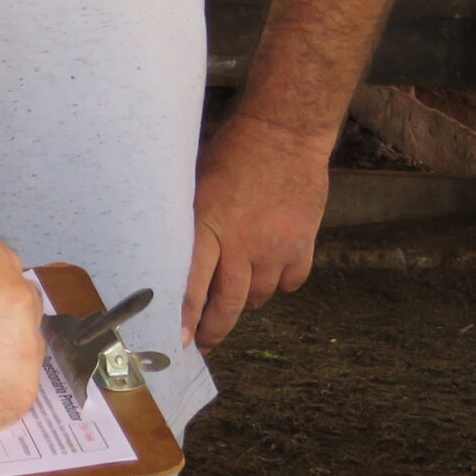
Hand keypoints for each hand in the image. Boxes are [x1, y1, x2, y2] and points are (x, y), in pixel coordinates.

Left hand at [184, 112, 332, 347]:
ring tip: (234, 300)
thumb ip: (191, 224)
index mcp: (209, 228)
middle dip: (214, 329)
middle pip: (229, 304)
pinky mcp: (303, 246)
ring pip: (260, 298)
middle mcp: (243, 246)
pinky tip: (268, 274)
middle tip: (204, 341)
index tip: (179, 341)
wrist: (284, 134)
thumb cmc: (232, 153)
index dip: (186, 317)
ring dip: (245, 302)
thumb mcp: (197, 185)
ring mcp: (275, 249)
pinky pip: (290, 283)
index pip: (194, 284)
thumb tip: (172, 255)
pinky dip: (279, 285)